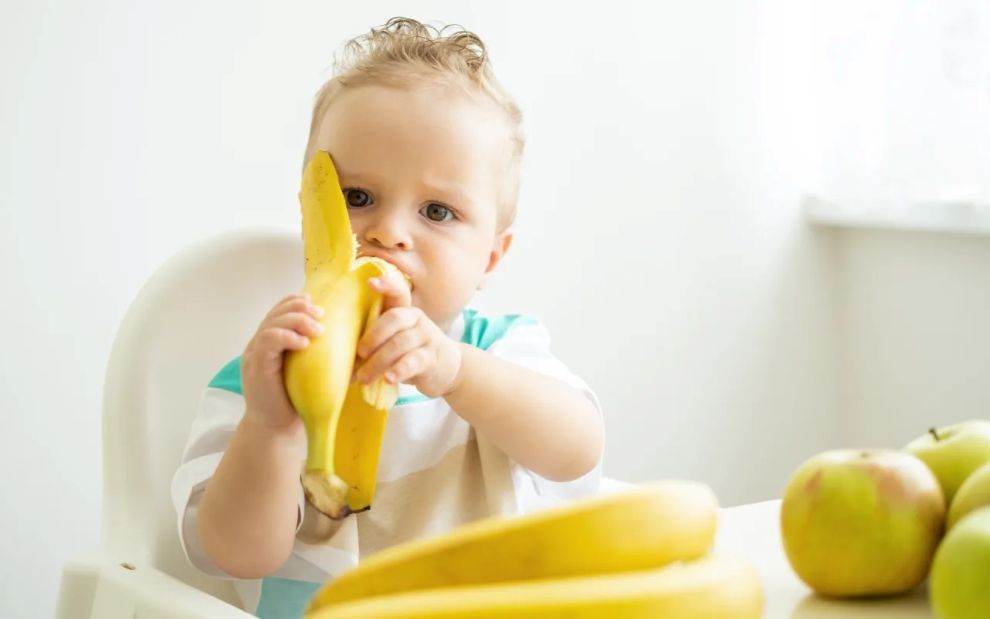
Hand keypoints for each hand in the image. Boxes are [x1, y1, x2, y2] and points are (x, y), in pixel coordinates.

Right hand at [241, 293, 323, 432]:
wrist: (278, 430)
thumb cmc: (298, 401)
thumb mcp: (315, 373)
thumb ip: (329, 357)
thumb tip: (363, 347)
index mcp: (272, 341)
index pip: (280, 310)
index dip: (297, 301)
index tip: (318, 304)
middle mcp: (260, 344)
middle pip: (276, 312)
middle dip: (300, 308)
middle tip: (321, 314)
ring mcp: (255, 355)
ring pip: (272, 323)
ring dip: (297, 320)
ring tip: (317, 328)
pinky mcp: (256, 367)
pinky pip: (267, 342)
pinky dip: (286, 337)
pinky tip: (304, 342)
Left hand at [354, 276, 461, 397]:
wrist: (446, 368)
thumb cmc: (409, 353)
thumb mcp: (394, 340)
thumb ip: (373, 339)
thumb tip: (336, 353)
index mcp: (403, 311)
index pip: (398, 292)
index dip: (386, 285)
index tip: (370, 283)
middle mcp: (416, 319)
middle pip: (395, 318)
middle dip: (373, 335)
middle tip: (359, 353)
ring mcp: (426, 337)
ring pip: (400, 343)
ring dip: (379, 361)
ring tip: (364, 378)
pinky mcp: (432, 357)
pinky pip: (414, 361)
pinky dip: (399, 370)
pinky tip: (389, 379)